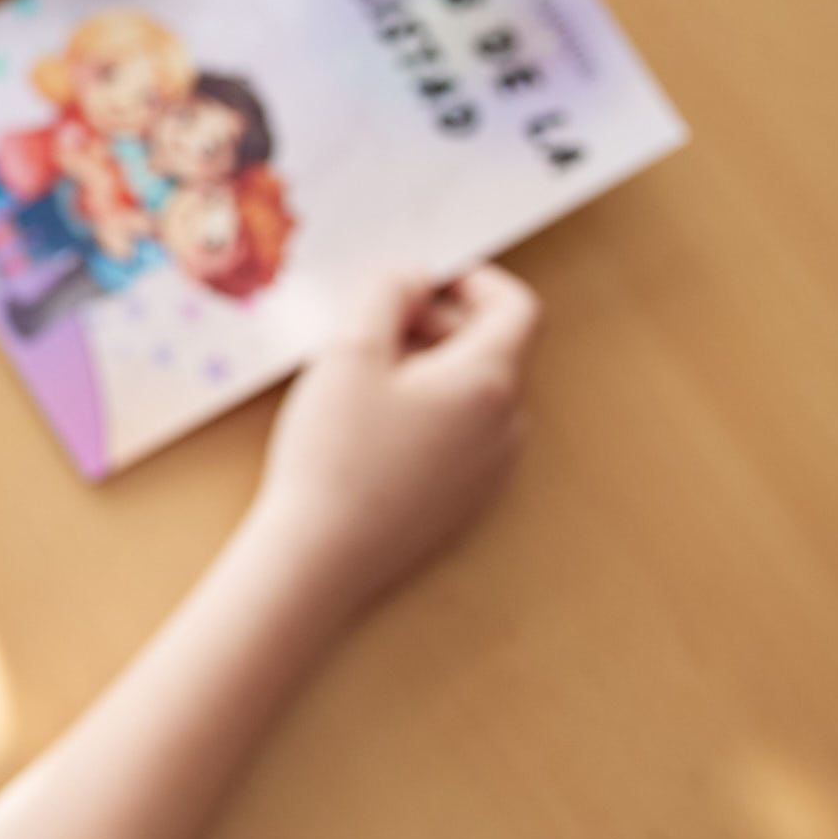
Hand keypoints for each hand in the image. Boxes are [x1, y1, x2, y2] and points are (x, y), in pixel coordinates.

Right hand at [240, 265, 540, 632]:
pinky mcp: (463, 504)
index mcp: (489, 383)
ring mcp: (489, 472)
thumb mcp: (350, 351)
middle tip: (374, 328)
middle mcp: (505, 428)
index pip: (516, 307)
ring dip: (430, 369)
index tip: (424, 279)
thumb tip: (414, 278)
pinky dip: (428, 414)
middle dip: (438, 324)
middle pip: (492, 349)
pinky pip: (461, 438)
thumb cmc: (335, 455)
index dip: (474, 281)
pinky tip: (371, 429)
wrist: (321, 560)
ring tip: (365, 380)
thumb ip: (386, 292)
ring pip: (474, 394)